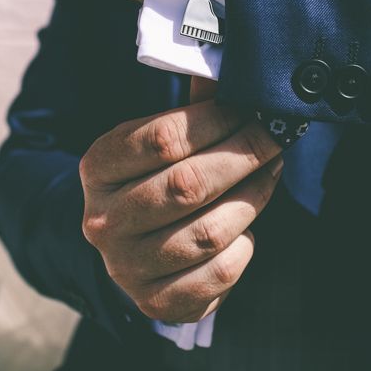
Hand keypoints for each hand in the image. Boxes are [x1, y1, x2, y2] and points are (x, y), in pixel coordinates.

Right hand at [80, 78, 283, 322]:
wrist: (125, 242)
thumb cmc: (148, 178)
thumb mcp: (153, 139)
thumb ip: (191, 108)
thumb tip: (233, 70)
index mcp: (97, 168)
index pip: (162, 139)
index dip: (215, 120)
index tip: (247, 110)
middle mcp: (103, 220)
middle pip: (188, 185)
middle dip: (243, 156)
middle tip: (273, 138)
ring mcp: (126, 266)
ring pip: (208, 232)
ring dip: (252, 198)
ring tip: (268, 174)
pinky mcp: (156, 301)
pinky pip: (218, 274)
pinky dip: (244, 246)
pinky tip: (247, 225)